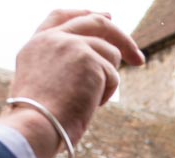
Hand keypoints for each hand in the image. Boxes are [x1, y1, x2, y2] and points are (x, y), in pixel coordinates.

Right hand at [2, 11, 144, 157]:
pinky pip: (113, 75)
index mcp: (37, 44)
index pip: (62, 16)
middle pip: (96, 23)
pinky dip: (106, 94)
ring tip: (87, 101)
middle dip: (121, 37)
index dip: (86, 14)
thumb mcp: (44, 85)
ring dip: (108, 81)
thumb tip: (97, 65)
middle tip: (138, 58)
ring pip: (110, 53)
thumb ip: (62, 66)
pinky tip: (88, 104)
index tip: (107, 17)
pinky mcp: (89, 57)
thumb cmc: (41, 120)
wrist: (36, 125)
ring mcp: (71, 44)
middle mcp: (53, 39)